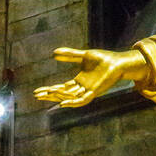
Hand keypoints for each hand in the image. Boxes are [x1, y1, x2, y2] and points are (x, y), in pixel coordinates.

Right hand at [33, 46, 148, 108]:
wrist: (118, 61)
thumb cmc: (104, 59)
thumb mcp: (84, 56)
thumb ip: (70, 55)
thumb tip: (54, 52)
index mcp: (79, 81)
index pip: (61, 87)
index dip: (49, 89)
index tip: (37, 91)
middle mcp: (82, 87)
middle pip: (63, 94)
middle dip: (50, 95)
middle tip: (37, 95)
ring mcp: (88, 90)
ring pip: (70, 97)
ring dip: (58, 96)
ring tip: (47, 93)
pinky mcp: (95, 91)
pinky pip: (82, 100)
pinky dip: (72, 103)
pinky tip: (62, 103)